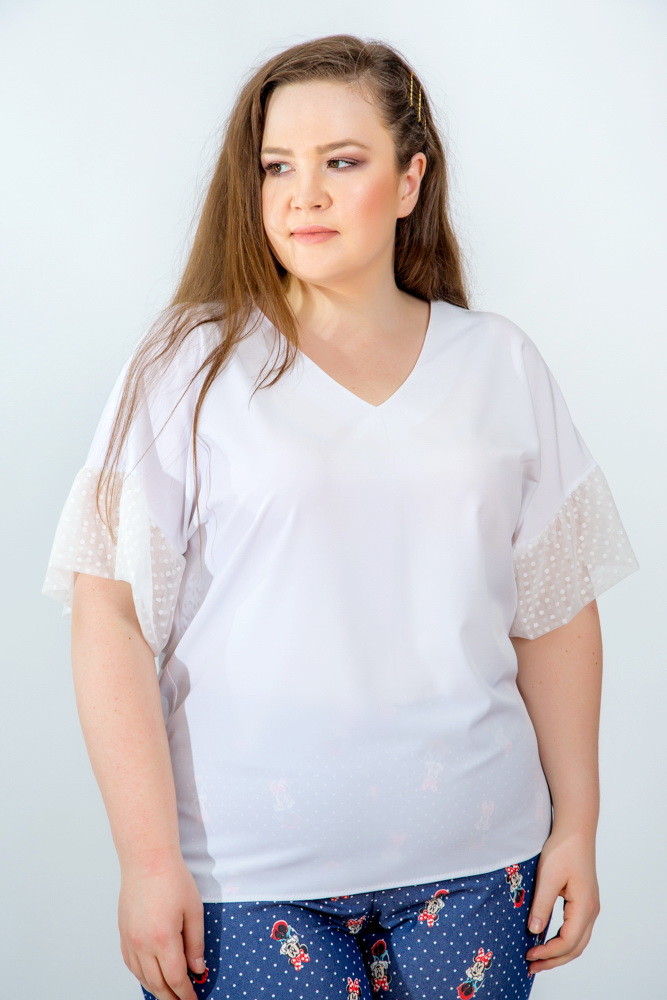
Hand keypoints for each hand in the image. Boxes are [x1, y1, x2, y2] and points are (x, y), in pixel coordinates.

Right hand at [118, 851, 207, 999]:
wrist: (146, 859)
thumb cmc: (172, 879)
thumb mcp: (194, 910)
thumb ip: (195, 943)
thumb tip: (197, 968)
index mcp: (163, 939)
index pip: (176, 978)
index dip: (186, 994)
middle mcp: (142, 944)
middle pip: (157, 983)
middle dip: (171, 998)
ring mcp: (130, 940)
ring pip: (141, 976)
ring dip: (156, 989)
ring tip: (168, 994)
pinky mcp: (123, 933)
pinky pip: (130, 963)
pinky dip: (141, 975)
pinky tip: (149, 976)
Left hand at [525, 826, 600, 973]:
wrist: (575, 830)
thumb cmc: (563, 849)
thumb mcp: (548, 877)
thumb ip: (542, 905)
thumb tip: (534, 932)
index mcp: (584, 907)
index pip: (567, 942)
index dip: (548, 953)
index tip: (528, 955)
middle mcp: (591, 911)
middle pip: (575, 948)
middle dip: (554, 960)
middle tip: (531, 966)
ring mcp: (589, 907)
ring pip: (577, 941)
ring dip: (559, 952)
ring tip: (538, 959)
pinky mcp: (584, 901)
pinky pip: (576, 930)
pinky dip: (562, 940)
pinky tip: (547, 939)